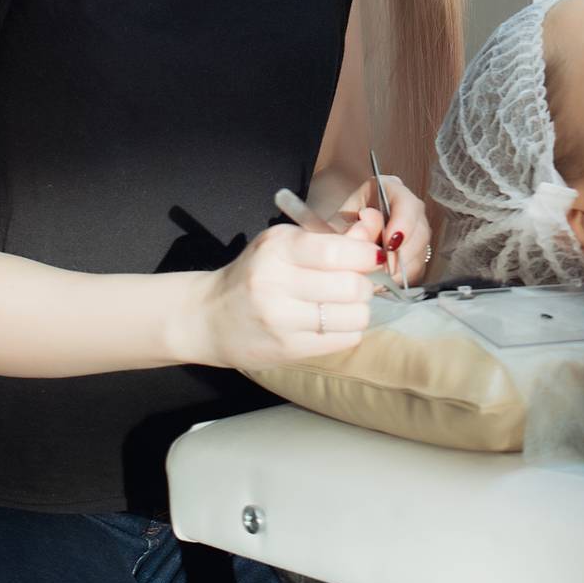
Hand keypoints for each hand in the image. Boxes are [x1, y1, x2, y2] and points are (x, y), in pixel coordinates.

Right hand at [193, 222, 385, 369]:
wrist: (209, 317)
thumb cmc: (254, 274)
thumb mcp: (284, 245)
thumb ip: (330, 239)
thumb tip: (373, 234)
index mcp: (278, 247)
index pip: (336, 251)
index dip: (365, 255)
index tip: (372, 257)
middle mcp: (276, 281)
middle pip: (351, 286)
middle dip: (365, 285)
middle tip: (358, 284)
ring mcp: (281, 319)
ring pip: (353, 317)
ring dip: (360, 310)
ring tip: (346, 305)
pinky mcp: (287, 348)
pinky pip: (342, 340)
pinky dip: (349, 330)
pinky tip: (334, 323)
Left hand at [333, 175, 432, 288]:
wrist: (339, 240)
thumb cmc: (339, 226)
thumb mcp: (340, 222)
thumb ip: (355, 224)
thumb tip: (370, 222)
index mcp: (389, 190)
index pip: (407, 203)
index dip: (403, 224)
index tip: (390, 243)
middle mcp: (407, 209)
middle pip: (420, 230)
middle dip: (402, 253)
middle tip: (383, 266)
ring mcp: (414, 232)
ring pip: (420, 252)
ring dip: (400, 268)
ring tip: (377, 275)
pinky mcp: (414, 254)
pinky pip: (416, 269)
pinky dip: (400, 278)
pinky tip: (382, 280)